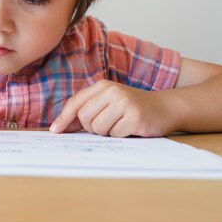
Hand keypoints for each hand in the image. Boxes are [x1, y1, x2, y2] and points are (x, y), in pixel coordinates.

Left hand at [50, 80, 179, 136]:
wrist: (165, 107)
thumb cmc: (132, 107)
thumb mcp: (109, 102)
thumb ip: (88, 110)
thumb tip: (62, 127)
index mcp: (103, 86)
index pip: (76, 102)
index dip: (63, 118)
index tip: (55, 131)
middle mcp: (112, 91)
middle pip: (84, 118)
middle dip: (91, 128)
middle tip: (107, 124)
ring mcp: (124, 103)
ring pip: (98, 129)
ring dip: (107, 132)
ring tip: (120, 124)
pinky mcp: (135, 117)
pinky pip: (115, 135)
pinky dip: (121, 136)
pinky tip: (131, 128)